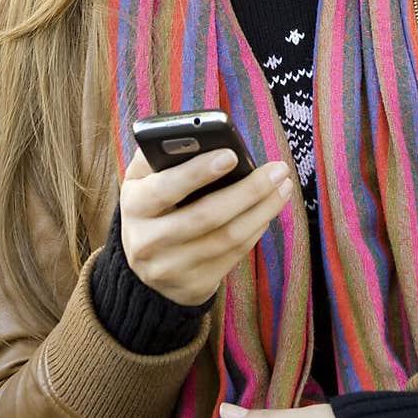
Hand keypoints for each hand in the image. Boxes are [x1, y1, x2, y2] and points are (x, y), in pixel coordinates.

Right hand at [119, 145, 292, 304]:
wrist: (145, 269)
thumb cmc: (153, 208)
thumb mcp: (142, 181)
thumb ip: (159, 154)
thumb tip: (191, 132)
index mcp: (134, 206)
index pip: (165, 188)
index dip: (199, 172)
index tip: (232, 155)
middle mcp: (148, 241)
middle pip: (206, 216)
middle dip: (248, 190)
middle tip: (278, 170)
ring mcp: (171, 268)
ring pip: (228, 238)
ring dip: (263, 210)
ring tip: (283, 186)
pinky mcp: (194, 285)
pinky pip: (234, 255)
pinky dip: (257, 229)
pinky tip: (269, 209)